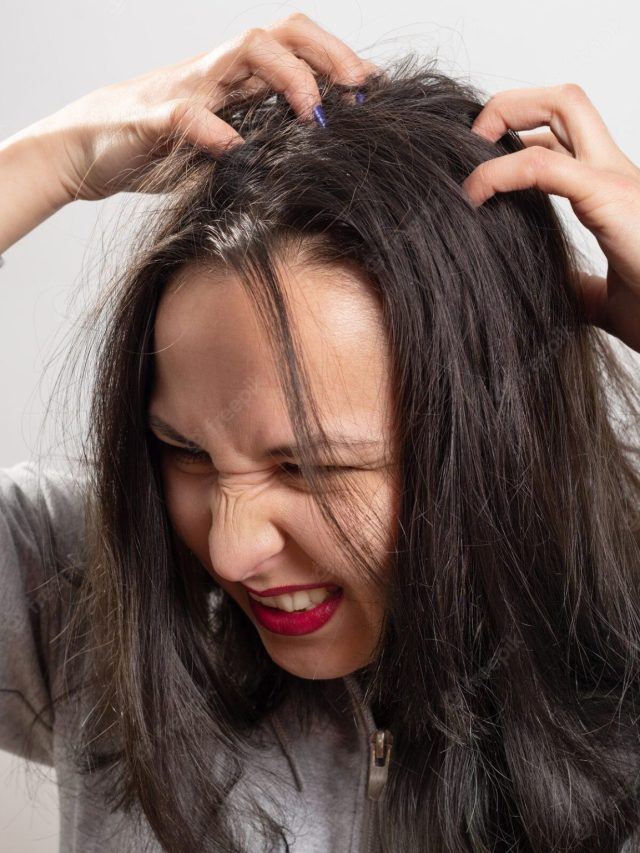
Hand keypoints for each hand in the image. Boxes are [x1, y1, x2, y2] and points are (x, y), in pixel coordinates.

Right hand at [27, 12, 374, 202]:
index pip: (297, 49)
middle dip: (328, 55)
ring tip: (312, 114)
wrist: (87, 148)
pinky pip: (189, 114)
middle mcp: (218, 73)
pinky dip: (215, 130)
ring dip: (288, 75)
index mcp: (237, 80)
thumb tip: (313, 174)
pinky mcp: (156, 118)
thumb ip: (259, 150)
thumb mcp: (222, 151)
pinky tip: (238, 152)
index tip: (375, 92)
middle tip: (360, 91)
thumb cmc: (159, 148)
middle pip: (282, 34)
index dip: (339, 63)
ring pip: (245, 51)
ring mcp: (189, 88)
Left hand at [462, 83, 639, 354]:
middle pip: (565, 101)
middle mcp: (614, 174)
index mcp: (610, 194)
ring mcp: (614, 180)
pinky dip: (499, 171)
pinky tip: (474, 194)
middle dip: (511, 104)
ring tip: (469, 159)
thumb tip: (553, 293)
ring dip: (506, 114)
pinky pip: (542, 164)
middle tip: (471, 145)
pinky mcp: (608, 197)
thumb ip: (577, 288)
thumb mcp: (605, 300)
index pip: (564, 138)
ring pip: (563, 104)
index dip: (518, 140)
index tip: (478, 174)